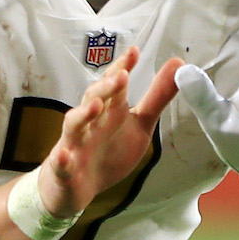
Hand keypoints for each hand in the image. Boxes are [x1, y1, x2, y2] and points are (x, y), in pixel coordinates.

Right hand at [36, 47, 181, 216]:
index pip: (114, 84)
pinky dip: (62, 159)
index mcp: (108, 110)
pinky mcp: (64, 169)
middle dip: (107, 87)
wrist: (77, 187)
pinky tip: (64, 156)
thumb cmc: (108, 150)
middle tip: (123, 75)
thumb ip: (157, 97)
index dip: (123, 67)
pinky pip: (61, 163)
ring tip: (96, 106)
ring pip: (74, 125)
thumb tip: (177, 64)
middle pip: (93, 98)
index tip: (134, 52)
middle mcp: (89, 122)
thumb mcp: (139, 124)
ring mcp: (74, 144)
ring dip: (83, 114)